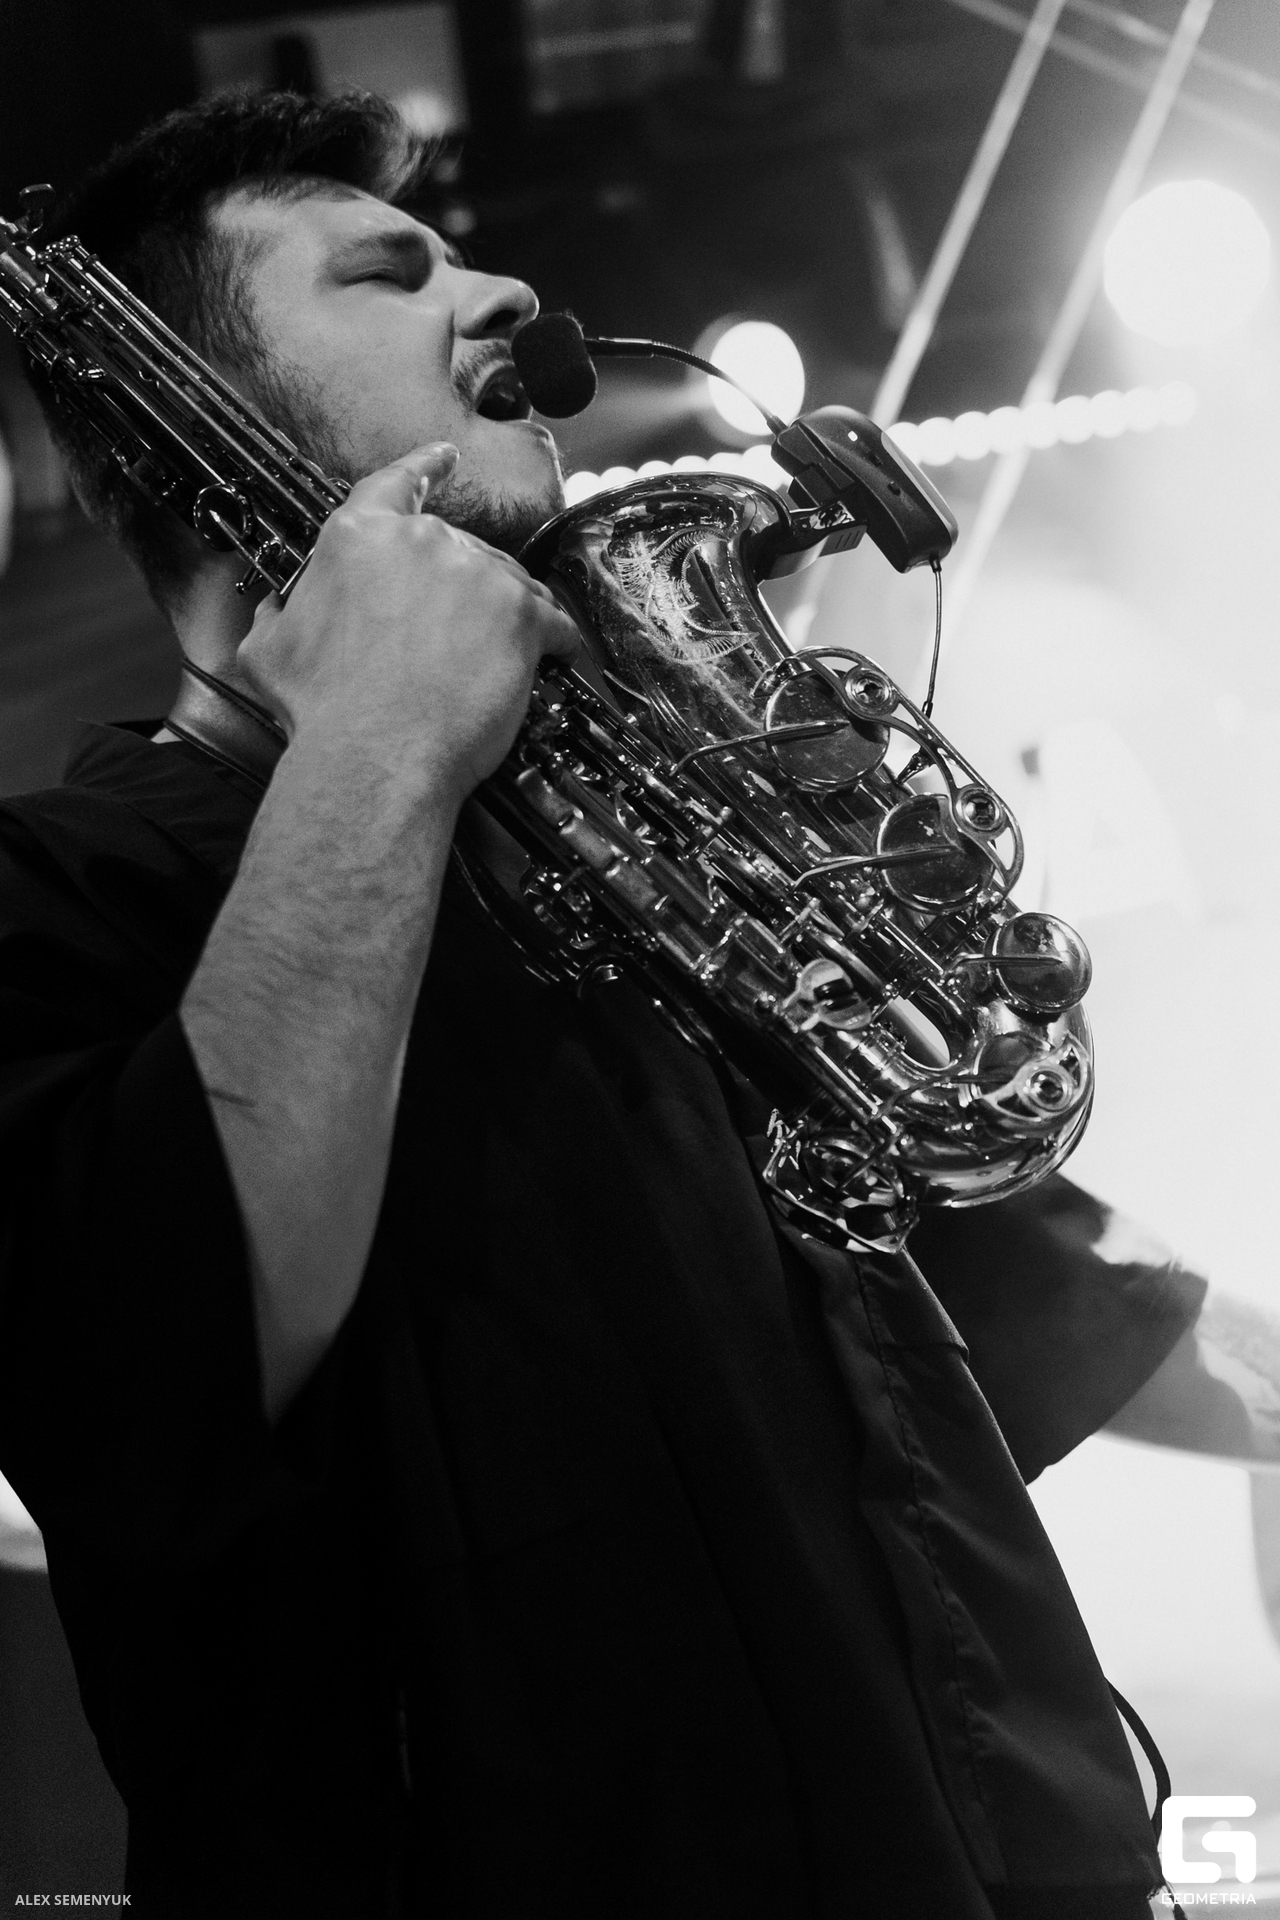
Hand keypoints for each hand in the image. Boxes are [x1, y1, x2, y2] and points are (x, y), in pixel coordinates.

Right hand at [239, 443, 579, 805]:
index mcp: (359, 538)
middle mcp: (421, 544)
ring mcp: (476, 576)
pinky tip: (554, 657)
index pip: (397, 484)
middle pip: (456, 550)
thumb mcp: (269, 651)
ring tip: (490, 662)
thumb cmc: (324, 709)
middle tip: (448, 642)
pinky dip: (557, 642)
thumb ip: (280, 613)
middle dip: (458, 592)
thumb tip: (275, 609)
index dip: (425, 467)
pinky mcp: (521, 617)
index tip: (446, 457)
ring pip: (506, 583)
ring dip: (503, 617)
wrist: (372, 755)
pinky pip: (554, 621)